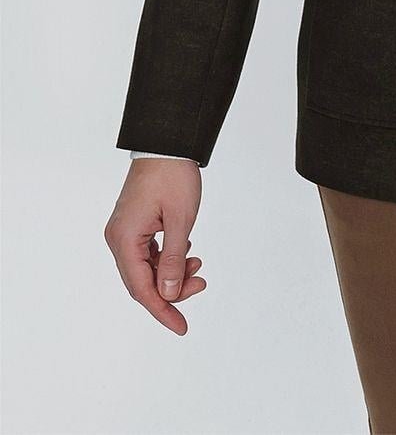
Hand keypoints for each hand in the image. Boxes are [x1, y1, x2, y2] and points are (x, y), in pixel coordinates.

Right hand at [104, 158, 204, 333]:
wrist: (167, 143)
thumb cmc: (173, 176)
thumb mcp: (181, 220)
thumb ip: (174, 260)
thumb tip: (169, 294)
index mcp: (124, 239)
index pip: (141, 288)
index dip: (163, 310)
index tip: (181, 327)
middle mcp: (118, 238)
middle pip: (142, 280)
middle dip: (171, 289)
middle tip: (201, 283)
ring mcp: (124, 231)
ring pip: (146, 268)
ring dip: (171, 272)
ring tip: (198, 264)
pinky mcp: (134, 224)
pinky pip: (147, 253)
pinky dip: (167, 258)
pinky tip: (186, 252)